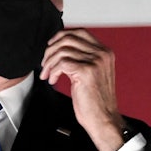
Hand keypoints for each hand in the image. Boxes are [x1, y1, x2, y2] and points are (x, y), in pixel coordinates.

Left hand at [39, 28, 125, 150]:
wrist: (103, 118)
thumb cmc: (96, 100)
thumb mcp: (93, 73)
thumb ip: (84, 58)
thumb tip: (62, 49)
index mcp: (105, 52)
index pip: (80, 32)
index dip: (61, 36)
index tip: (51, 46)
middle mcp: (102, 54)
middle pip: (69, 38)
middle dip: (51, 49)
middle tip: (45, 62)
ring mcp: (95, 62)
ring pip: (63, 50)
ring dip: (49, 62)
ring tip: (48, 74)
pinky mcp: (86, 72)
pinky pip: (61, 63)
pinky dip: (53, 71)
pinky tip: (54, 80)